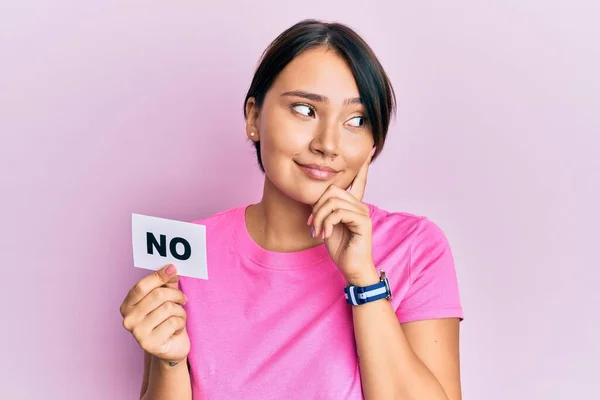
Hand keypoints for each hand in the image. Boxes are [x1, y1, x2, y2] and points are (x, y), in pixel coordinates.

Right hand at [120, 264, 189, 364]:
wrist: (172, 348)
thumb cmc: (167, 320)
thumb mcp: (166, 299)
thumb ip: (167, 284)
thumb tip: (171, 268)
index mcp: (127, 306)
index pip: (142, 286)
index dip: (158, 276)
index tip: (173, 268)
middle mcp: (128, 319)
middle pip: (158, 295)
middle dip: (176, 295)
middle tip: (183, 299)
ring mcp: (137, 333)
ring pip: (168, 308)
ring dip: (180, 311)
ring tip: (178, 317)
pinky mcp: (150, 344)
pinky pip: (174, 322)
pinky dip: (181, 323)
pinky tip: (176, 330)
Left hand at [309, 147, 378, 284]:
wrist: (351, 268)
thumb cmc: (340, 248)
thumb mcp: (328, 225)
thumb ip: (325, 210)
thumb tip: (318, 199)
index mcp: (353, 205)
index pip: (359, 180)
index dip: (363, 165)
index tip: (370, 149)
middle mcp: (360, 205)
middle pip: (332, 191)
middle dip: (317, 207)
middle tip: (312, 224)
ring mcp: (363, 212)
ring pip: (332, 201)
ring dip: (319, 217)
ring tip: (317, 231)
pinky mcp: (362, 222)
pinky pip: (338, 213)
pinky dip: (326, 223)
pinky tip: (325, 234)